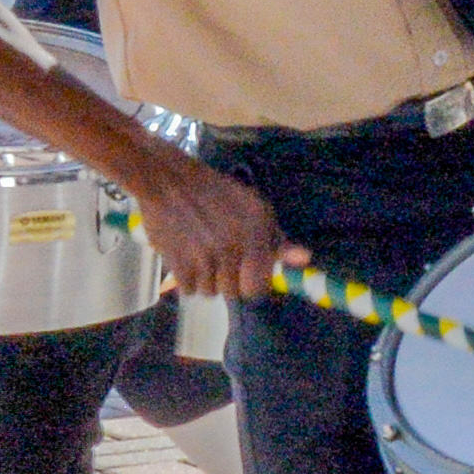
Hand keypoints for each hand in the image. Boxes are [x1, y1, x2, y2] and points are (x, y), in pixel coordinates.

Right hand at [126, 139, 301, 304]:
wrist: (167, 180)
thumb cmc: (213, 192)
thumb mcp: (253, 208)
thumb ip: (277, 238)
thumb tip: (306, 259)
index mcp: (255, 232)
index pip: (260, 286)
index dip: (252, 284)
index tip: (244, 275)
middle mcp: (233, 247)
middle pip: (234, 293)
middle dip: (228, 282)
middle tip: (219, 262)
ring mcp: (205, 258)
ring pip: (211, 293)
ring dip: (206, 280)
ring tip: (200, 256)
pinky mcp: (179, 264)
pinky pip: (188, 291)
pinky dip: (186, 279)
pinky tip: (185, 257)